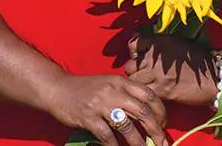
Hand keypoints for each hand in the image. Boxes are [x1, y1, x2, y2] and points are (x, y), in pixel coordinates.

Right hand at [44, 73, 170, 145]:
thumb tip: (146, 115)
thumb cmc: (85, 89)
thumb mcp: (108, 84)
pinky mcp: (88, 117)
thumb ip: (126, 94)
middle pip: (143, 112)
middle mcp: (113, 91)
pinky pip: (107, 136)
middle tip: (162, 142)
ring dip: (138, 142)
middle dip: (156, 130)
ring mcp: (100, 104)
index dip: (161, 111)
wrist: (57, 88)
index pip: (149, 95)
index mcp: (121, 81)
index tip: (163, 123)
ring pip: (127, 127)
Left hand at [124, 34, 216, 105]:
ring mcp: (158, 74)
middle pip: (129, 65)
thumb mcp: (176, 42)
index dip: (133, 52)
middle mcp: (156, 57)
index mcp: (159, 42)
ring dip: (138, 84)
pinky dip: (146, 94)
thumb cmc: (196, 60)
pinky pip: (144, 92)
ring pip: (134, 80)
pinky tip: (154, 93)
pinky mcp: (163, 90)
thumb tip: (136, 36)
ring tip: (147, 85)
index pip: (132, 44)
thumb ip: (156, 42)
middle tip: (142, 75)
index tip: (139, 57)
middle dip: (133, 71)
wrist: (214, 78)